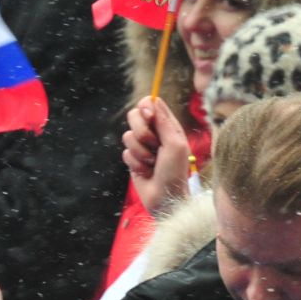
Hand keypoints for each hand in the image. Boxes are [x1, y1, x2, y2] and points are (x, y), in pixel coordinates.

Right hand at [123, 99, 191, 215]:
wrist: (165, 198)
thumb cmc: (175, 172)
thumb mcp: (175, 145)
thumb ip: (164, 122)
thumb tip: (153, 101)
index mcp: (167, 126)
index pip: (150, 103)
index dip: (146, 107)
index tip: (148, 117)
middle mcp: (154, 133)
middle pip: (134, 115)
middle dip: (142, 132)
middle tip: (154, 146)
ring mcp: (142, 146)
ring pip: (127, 136)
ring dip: (141, 153)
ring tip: (152, 164)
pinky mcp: (133, 159)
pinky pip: (125, 153)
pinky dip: (136, 164)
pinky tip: (146, 172)